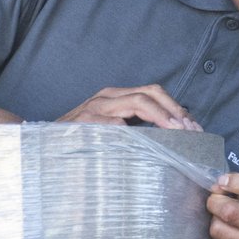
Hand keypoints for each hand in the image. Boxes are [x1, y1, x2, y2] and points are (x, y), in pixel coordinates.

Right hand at [56, 85, 201, 129]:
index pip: (155, 93)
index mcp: (117, 97)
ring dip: (161, 117)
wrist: (44, 146)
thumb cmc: (82, 143)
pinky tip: (143, 142)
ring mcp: (95, 107)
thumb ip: (135, 131)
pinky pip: (112, 122)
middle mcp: (108, 96)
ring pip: (138, 102)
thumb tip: (171, 139)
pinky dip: (130, 129)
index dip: (177, 108)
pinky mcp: (84, 122)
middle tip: (190, 131)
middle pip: (151, 92)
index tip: (194, 128)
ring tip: (176, 133)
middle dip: (175, 110)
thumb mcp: (111, 132)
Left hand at [207, 173, 238, 238]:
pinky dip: (218, 237)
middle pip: (230, 212)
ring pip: (218, 229)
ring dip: (214, 220)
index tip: (223, 182)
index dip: (236, 182)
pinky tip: (228, 236)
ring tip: (223, 219)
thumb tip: (218, 186)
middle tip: (215, 200)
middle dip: (215, 202)